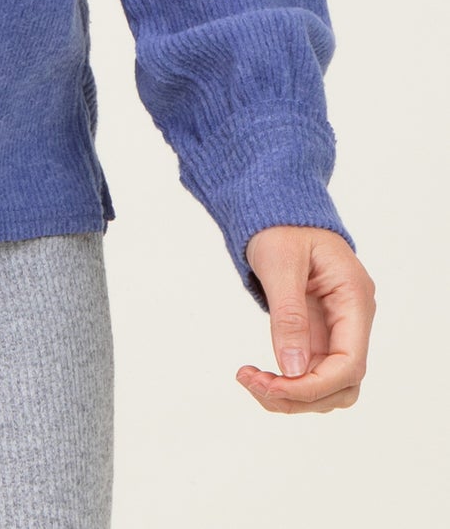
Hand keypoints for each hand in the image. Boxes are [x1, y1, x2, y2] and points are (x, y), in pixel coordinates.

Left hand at [236, 225, 374, 413]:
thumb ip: (289, 315)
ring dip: (292, 394)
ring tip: (250, 380)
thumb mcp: (280, 263)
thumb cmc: (281, 225)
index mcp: (354, 299)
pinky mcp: (318, 332)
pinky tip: (257, 375)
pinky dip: (285, 381)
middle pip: (342, 384)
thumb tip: (292, 370)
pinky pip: (310, 371)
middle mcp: (352, 319)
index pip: (349, 364)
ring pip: (327, 385)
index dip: (313, 386)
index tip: (272, 387)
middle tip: (253, 383)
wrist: (276, 207)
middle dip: (300, 395)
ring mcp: (337, 328)